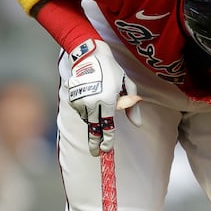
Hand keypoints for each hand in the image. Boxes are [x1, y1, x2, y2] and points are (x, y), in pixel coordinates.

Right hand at [67, 39, 142, 154]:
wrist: (90, 57)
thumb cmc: (113, 71)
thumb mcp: (128, 86)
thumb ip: (132, 106)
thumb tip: (137, 124)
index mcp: (108, 100)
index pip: (108, 125)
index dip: (107, 139)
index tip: (107, 149)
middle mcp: (93, 102)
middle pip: (94, 127)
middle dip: (94, 142)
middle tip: (95, 153)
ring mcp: (81, 100)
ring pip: (87, 119)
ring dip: (93, 122)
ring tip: (98, 113)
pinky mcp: (72, 98)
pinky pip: (81, 111)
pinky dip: (87, 112)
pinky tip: (91, 104)